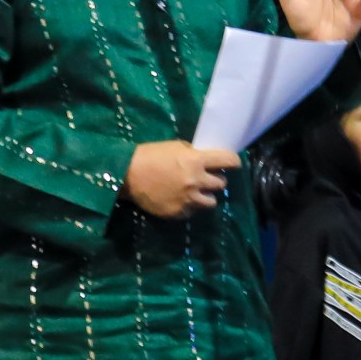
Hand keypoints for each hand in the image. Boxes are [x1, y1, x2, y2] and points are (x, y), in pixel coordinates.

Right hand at [125, 141, 240, 217]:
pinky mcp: (179, 213)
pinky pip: (193, 211)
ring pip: (211, 202)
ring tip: (194, 192)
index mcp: (196, 161)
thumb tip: (206, 159)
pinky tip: (178, 199)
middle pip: (222, 184)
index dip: (233, 162)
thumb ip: (193, 154)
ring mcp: (188, 199)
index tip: (233, 163)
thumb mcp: (175, 147)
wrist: (127, 175)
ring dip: (206, 196)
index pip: (228, 161)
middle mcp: (196, 181)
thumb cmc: (150, 155)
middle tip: (206, 178)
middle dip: (216, 180)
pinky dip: (189, 206)